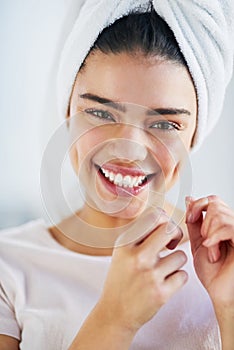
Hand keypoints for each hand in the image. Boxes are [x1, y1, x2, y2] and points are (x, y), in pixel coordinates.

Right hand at [96, 209, 187, 334]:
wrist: (114, 313)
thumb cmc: (121, 278)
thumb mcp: (121, 251)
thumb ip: (139, 233)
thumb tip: (161, 215)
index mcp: (125, 243)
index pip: (153, 216)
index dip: (164, 220)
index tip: (163, 230)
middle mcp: (137, 256)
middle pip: (169, 229)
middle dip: (176, 234)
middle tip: (172, 244)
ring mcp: (149, 275)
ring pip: (180, 256)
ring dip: (176, 262)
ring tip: (164, 269)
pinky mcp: (161, 293)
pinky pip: (183, 275)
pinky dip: (178, 278)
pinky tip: (166, 282)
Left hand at [186, 195, 233, 308]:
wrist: (219, 293)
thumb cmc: (212, 272)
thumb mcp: (198, 242)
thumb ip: (195, 222)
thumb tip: (189, 200)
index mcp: (224, 224)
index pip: (213, 200)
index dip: (198, 205)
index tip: (189, 218)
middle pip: (215, 203)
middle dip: (202, 220)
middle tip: (203, 238)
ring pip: (219, 214)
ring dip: (209, 234)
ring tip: (211, 250)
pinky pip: (228, 226)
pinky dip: (215, 238)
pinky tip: (213, 252)